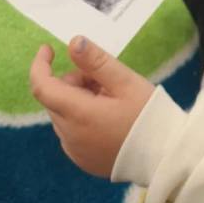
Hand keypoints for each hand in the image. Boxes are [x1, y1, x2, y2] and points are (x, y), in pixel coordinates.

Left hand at [29, 36, 153, 177]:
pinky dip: (83, 118)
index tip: (48, 48)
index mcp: (77, 114)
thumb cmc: (146, 115)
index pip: (42, 87)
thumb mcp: (125, 81)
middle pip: (57, 97)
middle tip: (106, 80)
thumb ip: (96, 61)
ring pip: (64, 113)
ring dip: (80, 100)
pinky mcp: (82, 160)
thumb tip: (73, 42)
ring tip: (113, 100)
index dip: (40, 65)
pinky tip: (109, 118)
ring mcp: (74, 151)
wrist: (163, 156)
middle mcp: (68, 135)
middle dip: (75, 82)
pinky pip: (72, 131)